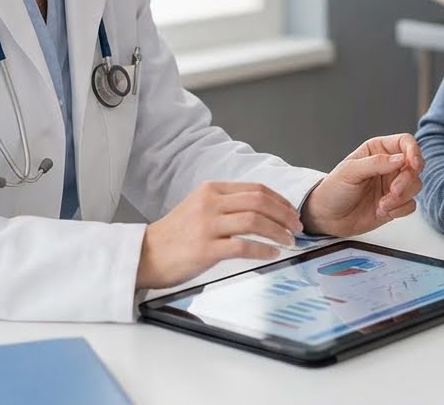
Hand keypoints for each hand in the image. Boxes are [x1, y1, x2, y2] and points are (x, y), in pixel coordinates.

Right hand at [136, 181, 302, 288]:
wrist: (146, 254)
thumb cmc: (175, 235)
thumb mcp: (199, 207)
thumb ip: (226, 204)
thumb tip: (263, 211)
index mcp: (211, 190)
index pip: (256, 189)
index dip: (280, 200)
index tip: (292, 213)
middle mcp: (210, 203)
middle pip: (259, 202)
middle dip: (285, 214)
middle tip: (297, 227)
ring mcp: (207, 226)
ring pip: (255, 221)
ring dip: (278, 232)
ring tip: (289, 241)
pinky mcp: (205, 249)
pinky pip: (243, 246)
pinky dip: (263, 249)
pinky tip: (272, 254)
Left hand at [300, 133, 424, 236]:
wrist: (327, 218)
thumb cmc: (333, 190)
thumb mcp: (350, 171)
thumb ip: (376, 163)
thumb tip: (402, 158)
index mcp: (378, 150)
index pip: (405, 142)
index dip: (413, 151)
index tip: (413, 164)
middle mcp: (389, 165)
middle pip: (414, 165)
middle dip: (406, 180)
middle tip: (393, 192)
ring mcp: (393, 184)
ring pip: (415, 185)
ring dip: (402, 197)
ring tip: (382, 204)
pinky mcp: (395, 204)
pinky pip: (411, 204)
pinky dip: (399, 209)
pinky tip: (382, 211)